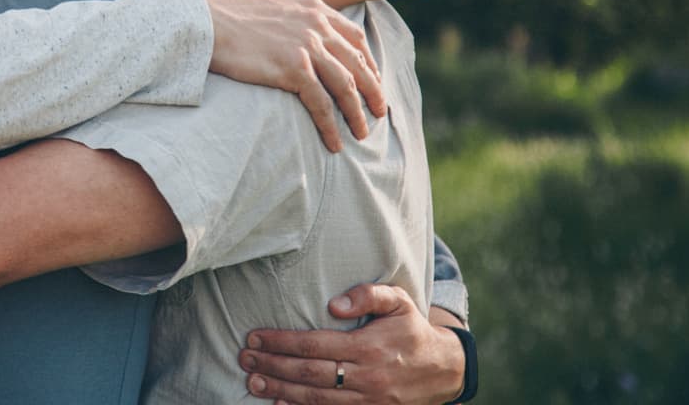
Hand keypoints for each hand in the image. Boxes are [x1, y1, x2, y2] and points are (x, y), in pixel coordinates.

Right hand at [205, 0, 384, 151]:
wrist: (205, 23)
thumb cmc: (227, 16)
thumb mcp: (270, 4)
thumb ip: (292, 16)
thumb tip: (296, 30)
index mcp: (313, 8)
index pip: (354, 37)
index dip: (368, 61)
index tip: (373, 80)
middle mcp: (316, 25)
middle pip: (358, 63)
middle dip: (373, 90)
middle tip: (379, 112)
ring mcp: (307, 46)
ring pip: (346, 86)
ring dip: (357, 113)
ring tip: (362, 134)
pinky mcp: (293, 69)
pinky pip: (321, 104)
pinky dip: (331, 126)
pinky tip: (334, 143)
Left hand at [239, 283, 465, 404]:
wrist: (443, 369)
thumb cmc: (411, 329)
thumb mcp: (399, 301)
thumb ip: (369, 294)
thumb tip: (335, 304)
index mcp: (369, 346)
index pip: (315, 344)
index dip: (282, 341)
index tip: (256, 335)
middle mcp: (366, 377)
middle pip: (309, 373)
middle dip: (273, 365)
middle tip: (245, 357)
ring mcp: (368, 401)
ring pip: (315, 398)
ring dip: (280, 389)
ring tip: (253, 379)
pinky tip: (278, 403)